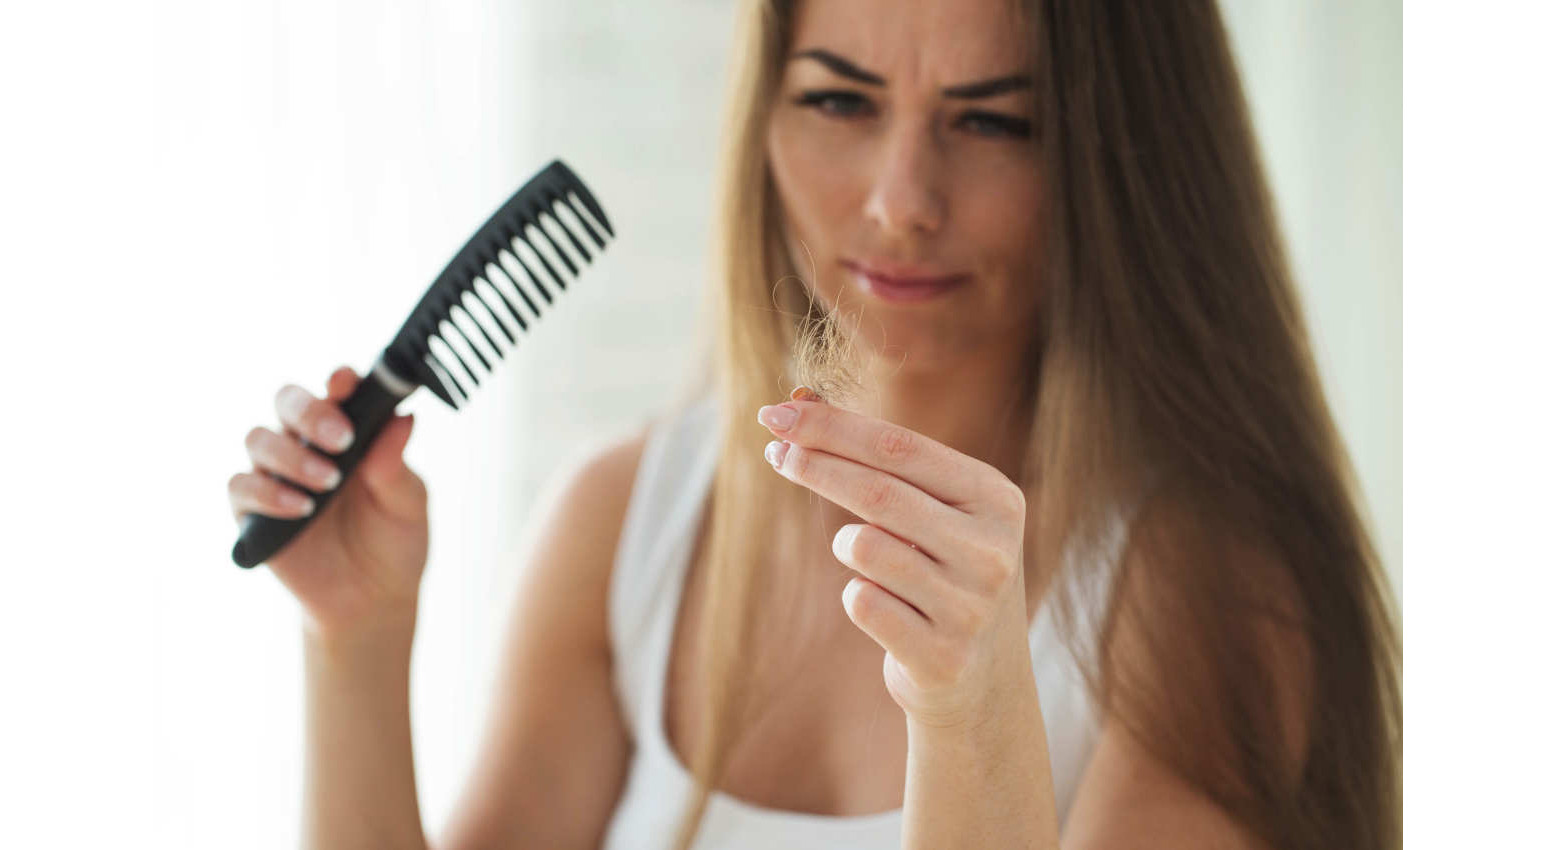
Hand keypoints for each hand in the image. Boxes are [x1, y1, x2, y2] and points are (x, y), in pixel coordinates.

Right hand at [227, 365, 428, 643]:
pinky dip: (268, 492)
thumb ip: (396, 464)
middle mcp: (308, 444)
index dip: (338, 380)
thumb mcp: (407, 504)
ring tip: (328, 483)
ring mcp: (276, 474)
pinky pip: (241, 487)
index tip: (346, 383)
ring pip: (259, 438)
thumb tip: (402, 418)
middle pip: (287, 400)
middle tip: (341, 439)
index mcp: (349, 430)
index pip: (337, 390)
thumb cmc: (394, 541)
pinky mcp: (253, 511)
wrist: (373, 600)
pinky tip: (302, 508)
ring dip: (292, 455)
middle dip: (309, 411)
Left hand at [757, 394, 1035, 728]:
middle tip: (775, 452)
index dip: (833, 427)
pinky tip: (888, 610)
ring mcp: (970, 605)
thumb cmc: (943, 572)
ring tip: (871, 561)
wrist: (984, 680)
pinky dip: (858, 597)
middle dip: (815, 464)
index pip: (900, 447)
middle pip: (877, 491)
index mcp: (995, 498)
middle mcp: (992, 548)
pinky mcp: (941, 656)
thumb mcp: (933, 510)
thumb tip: (797, 402)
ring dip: (848, 545)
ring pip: (864, 547)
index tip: (779, 414)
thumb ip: (878, 459)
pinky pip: (862, 602)